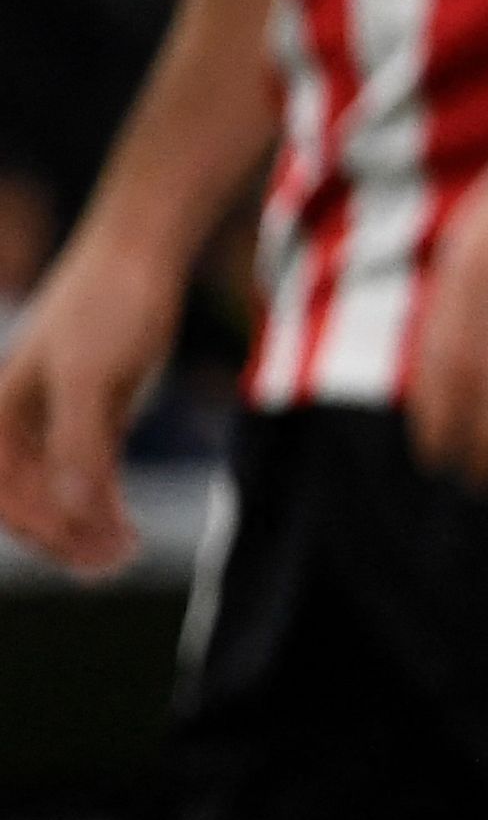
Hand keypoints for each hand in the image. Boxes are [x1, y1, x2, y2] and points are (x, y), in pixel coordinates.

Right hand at [0, 228, 186, 573]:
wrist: (141, 252)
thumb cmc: (109, 306)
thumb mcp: (92, 378)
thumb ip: (80, 444)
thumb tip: (73, 510)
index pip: (5, 495)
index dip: (42, 531)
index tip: (89, 553)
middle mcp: (20, 419)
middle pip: (27, 501)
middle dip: (63, 537)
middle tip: (110, 566)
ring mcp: (56, 416)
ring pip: (60, 491)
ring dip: (85, 528)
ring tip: (123, 557)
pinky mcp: (94, 411)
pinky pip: (88, 472)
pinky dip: (104, 504)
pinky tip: (128, 528)